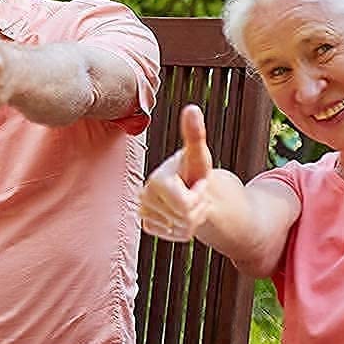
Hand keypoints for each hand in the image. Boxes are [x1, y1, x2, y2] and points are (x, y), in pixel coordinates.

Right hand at [139, 105, 213, 241]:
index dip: (199, 197)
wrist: (188, 188)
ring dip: (194, 219)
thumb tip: (192, 108)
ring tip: (190, 203)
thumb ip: (195, 134)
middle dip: (199, 209)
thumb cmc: (195, 170)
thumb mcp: (198, 155)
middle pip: (185, 218)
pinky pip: (174, 236)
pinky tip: (181, 215)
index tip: (198, 184)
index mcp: (155, 180)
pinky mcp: (147, 225)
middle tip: (196, 195)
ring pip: (182, 229)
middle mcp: (144, 196)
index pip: (186, 204)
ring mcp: (144, 212)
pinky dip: (184, 229)